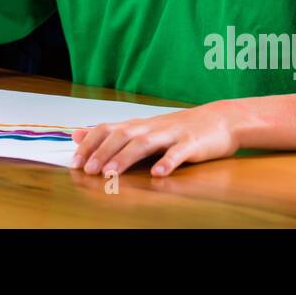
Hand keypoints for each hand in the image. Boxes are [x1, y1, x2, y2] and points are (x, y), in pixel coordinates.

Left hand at [70, 103, 239, 176]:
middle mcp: (150, 127)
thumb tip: (76, 135)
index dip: (90, 144)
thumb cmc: (178, 129)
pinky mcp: (191, 144)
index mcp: (138, 125)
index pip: (107, 130)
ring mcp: (171, 134)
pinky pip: (177, 153)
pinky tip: (157, 174)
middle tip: (88, 170)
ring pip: (144, 143)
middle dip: (103, 152)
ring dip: (125, 158)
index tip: (75, 162)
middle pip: (122, 136)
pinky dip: (166, 162)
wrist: (220, 120)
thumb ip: (110, 134)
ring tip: (111, 174)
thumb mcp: (142, 129)